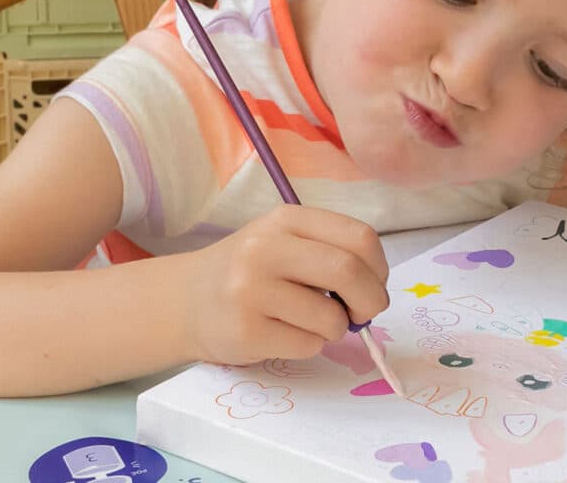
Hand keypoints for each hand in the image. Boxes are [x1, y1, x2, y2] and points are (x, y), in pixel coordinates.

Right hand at [185, 204, 389, 364]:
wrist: (187, 299)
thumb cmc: (251, 269)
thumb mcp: (285, 240)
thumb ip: (329, 251)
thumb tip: (376, 289)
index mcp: (286, 219)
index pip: (358, 237)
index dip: (379, 267)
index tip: (374, 283)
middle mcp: (266, 248)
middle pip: (348, 272)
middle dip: (370, 300)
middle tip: (364, 313)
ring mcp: (251, 290)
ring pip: (331, 318)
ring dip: (334, 328)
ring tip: (309, 321)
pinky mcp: (245, 331)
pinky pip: (307, 346)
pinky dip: (309, 345)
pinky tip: (282, 333)